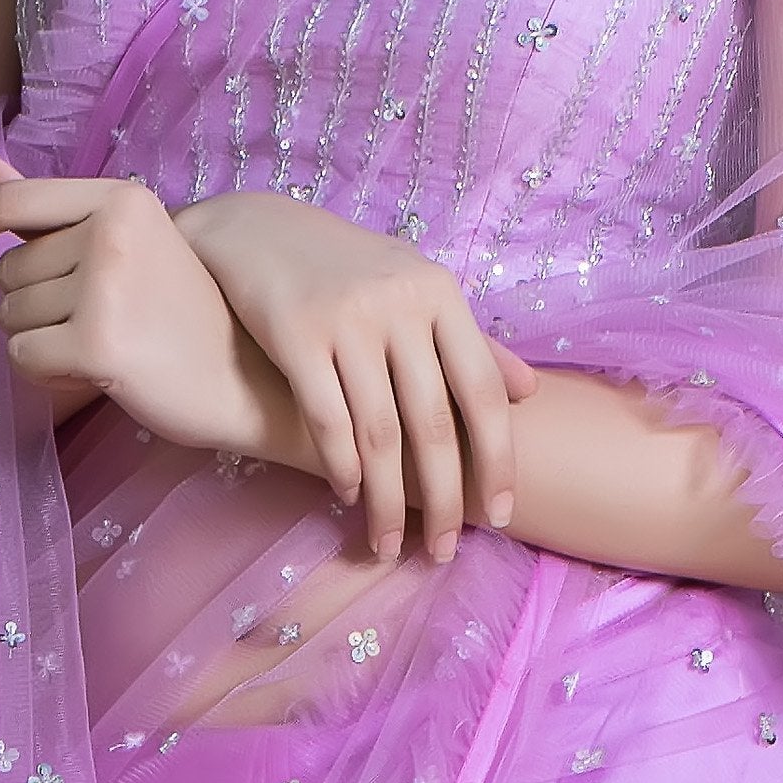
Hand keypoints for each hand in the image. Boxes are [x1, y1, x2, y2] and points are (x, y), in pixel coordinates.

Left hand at [0, 150, 279, 460]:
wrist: (246, 380)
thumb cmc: (178, 313)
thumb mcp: (117, 243)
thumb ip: (42, 206)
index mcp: (121, 199)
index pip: (11, 200)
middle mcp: (112, 232)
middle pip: (6, 271)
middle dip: (34, 302)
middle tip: (101, 319)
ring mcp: (105, 287)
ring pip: (10, 316)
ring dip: (42, 339)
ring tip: (105, 342)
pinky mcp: (97, 343)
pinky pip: (22, 356)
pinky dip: (47, 371)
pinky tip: (97, 370)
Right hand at [179, 192, 520, 566]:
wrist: (253, 230)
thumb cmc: (346, 271)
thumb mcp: (414, 290)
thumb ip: (470, 343)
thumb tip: (529, 392)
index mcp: (440, 294)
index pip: (482, 392)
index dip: (496, 461)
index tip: (499, 516)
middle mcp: (399, 304)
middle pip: (433, 424)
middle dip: (442, 498)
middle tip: (442, 551)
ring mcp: (346, 318)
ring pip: (379, 433)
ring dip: (385, 500)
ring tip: (388, 543)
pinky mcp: (294, 333)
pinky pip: (326, 419)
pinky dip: (341, 467)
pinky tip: (347, 496)